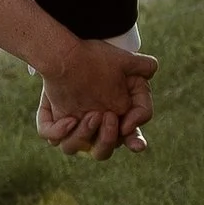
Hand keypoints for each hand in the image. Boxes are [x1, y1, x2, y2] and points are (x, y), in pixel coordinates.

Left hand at [34, 36, 155, 158]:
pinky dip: (59, 133)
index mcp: (115, 123)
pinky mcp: (52, 121)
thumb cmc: (100, 60)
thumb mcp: (124, 61)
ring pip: (74, 148)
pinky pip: (51, 136)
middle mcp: (93, 131)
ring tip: (92, 114)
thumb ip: (143, 68)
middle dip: (107, 138)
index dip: (134, 142)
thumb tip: (152, 70)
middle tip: (108, 116)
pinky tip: (69, 119)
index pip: (128, 139)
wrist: (71, 52)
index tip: (136, 141)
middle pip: (101, 151)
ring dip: (84, 135)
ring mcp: (72, 128)